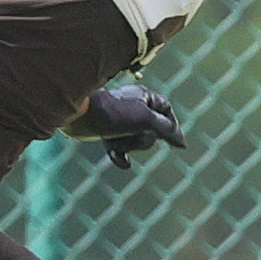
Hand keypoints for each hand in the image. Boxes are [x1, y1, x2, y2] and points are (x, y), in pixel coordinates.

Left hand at [67, 79, 186, 169]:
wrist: (78, 116)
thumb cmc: (113, 113)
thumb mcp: (145, 121)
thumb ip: (167, 131)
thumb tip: (182, 143)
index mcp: (144, 96)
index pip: (166, 109)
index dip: (170, 124)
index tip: (171, 139)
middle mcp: (133, 106)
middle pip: (153, 130)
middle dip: (142, 139)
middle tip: (133, 135)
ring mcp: (120, 120)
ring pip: (136, 140)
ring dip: (128, 146)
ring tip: (116, 142)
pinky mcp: (107, 131)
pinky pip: (120, 147)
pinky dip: (120, 154)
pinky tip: (122, 163)